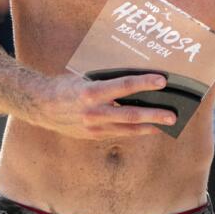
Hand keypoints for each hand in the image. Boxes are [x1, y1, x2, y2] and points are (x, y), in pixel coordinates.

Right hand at [25, 71, 175, 138]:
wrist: (41, 106)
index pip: (124, 86)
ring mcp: (93, 127)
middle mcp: (94, 112)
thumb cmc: (66, 86)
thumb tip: (135, 80)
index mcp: (91, 92)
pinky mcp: (93, 136)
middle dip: (154, 115)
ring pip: (127, 128)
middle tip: (173, 115)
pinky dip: (134, 130)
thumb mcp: (85, 78)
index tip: (162, 81)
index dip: (144, 83)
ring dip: (148, 126)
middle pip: (131, 114)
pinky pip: (118, 133)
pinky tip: (147, 128)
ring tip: (165, 124)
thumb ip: (107, 81)